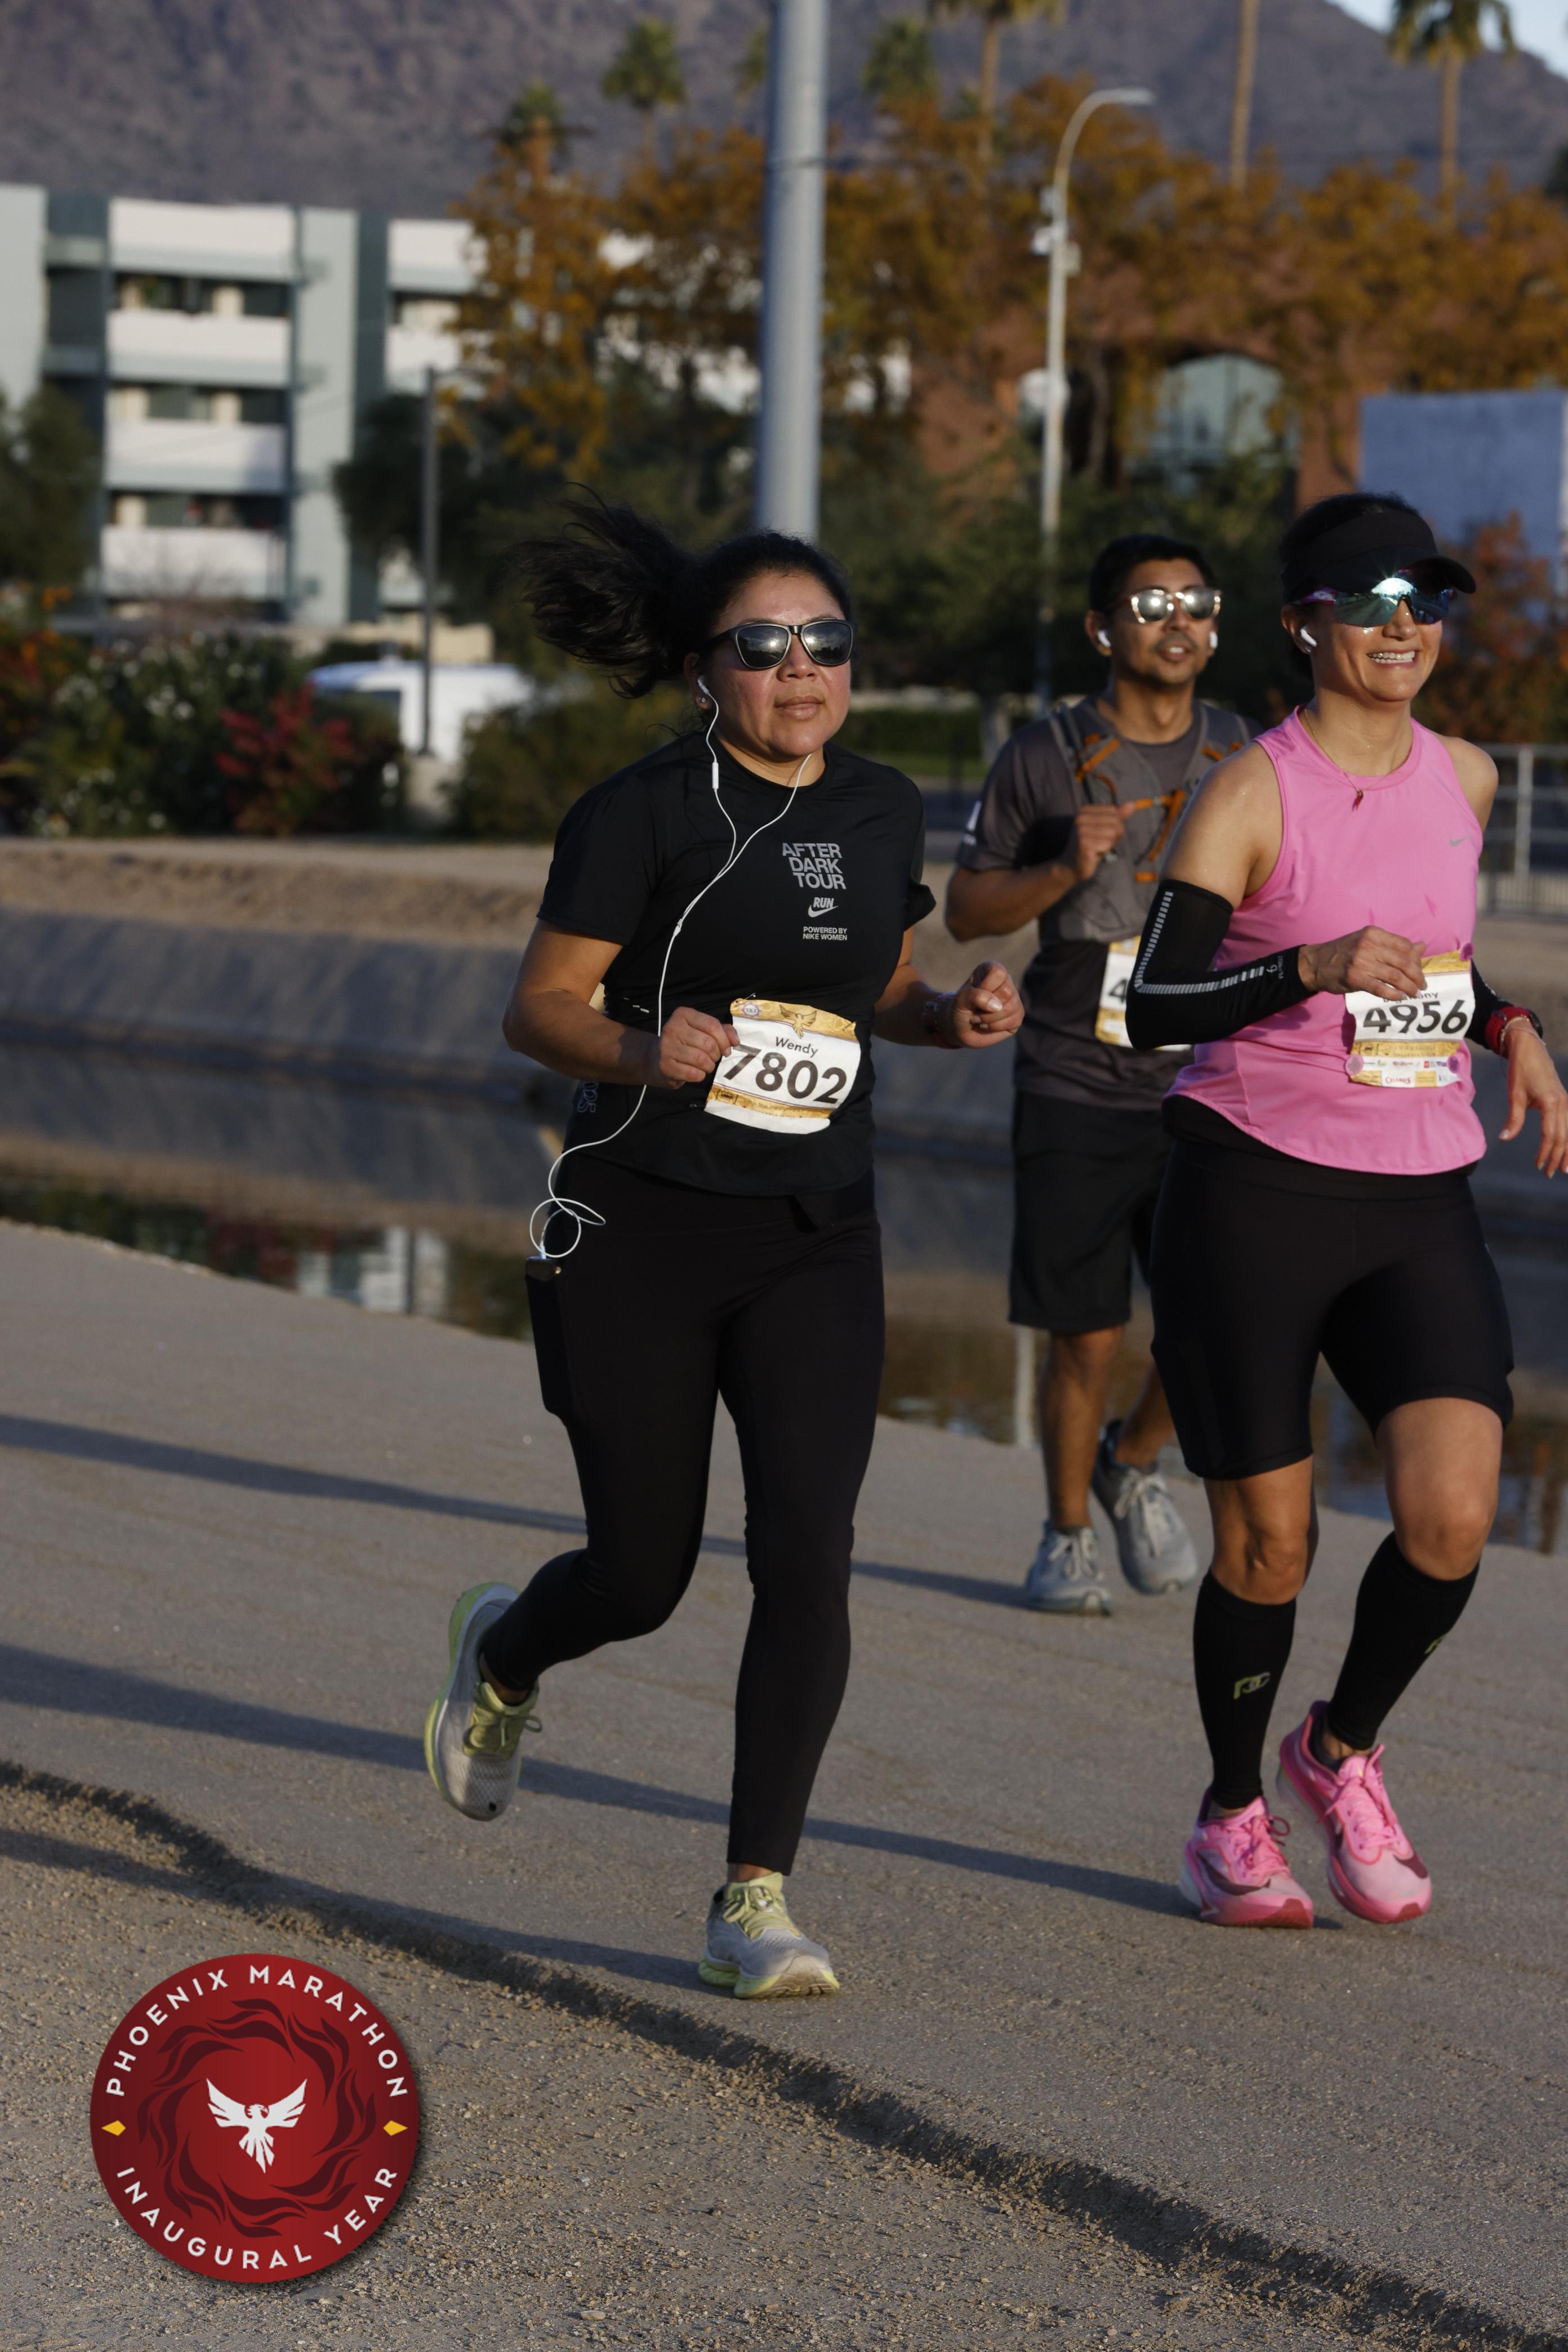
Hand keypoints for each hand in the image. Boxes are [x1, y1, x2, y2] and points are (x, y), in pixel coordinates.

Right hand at [639, 1005, 737, 1089]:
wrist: (657, 1058)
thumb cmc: (685, 1042)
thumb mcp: (702, 1030)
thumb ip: (722, 1031)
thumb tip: (735, 1040)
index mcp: (683, 1014)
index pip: (712, 1025)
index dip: (724, 1040)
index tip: (726, 1049)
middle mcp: (672, 1028)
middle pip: (708, 1043)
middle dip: (716, 1055)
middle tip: (713, 1058)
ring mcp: (666, 1047)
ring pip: (701, 1059)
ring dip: (709, 1066)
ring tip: (706, 1066)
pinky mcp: (665, 1065)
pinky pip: (693, 1073)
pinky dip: (700, 1076)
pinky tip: (696, 1073)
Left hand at [947, 960, 1023, 1049]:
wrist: (959, 1027)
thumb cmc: (960, 1008)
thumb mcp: (960, 1000)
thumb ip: (975, 996)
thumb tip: (996, 1006)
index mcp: (993, 971)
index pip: (998, 973)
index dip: (985, 986)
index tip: (974, 992)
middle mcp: (1007, 983)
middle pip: (1006, 992)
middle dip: (985, 1006)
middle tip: (974, 1009)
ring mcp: (1014, 1000)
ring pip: (1010, 1008)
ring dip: (988, 1018)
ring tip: (978, 1018)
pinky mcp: (1017, 1016)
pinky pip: (1013, 1021)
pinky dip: (994, 1027)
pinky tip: (987, 1024)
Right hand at [1065, 805, 1126, 883]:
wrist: (1071, 866)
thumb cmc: (1091, 846)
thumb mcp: (1104, 828)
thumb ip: (1118, 816)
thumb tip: (1132, 804)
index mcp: (1085, 810)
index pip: (1114, 811)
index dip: (1114, 825)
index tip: (1101, 834)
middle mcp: (1081, 817)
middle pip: (1115, 822)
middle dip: (1113, 836)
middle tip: (1099, 844)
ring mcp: (1081, 830)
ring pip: (1113, 834)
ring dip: (1108, 845)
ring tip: (1096, 849)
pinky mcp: (1083, 843)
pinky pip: (1107, 845)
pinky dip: (1103, 852)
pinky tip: (1093, 854)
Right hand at [1298, 926, 1427, 999]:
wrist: (1316, 963)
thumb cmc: (1345, 952)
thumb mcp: (1369, 941)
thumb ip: (1395, 945)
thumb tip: (1422, 946)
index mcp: (1374, 933)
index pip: (1405, 946)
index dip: (1417, 960)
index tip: (1419, 970)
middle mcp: (1368, 945)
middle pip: (1403, 961)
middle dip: (1417, 976)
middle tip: (1422, 985)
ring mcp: (1361, 962)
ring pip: (1395, 976)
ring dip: (1409, 987)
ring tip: (1414, 993)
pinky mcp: (1354, 978)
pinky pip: (1380, 988)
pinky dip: (1393, 994)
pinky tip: (1399, 997)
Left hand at [1499, 1026, 1567, 1175]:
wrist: (1530, 1048)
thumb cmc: (1521, 1069)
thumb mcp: (1514, 1094)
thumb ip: (1514, 1118)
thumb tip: (1505, 1138)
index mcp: (1551, 1103)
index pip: (1550, 1135)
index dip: (1545, 1152)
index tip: (1539, 1166)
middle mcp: (1563, 1103)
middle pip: (1564, 1137)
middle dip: (1559, 1157)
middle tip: (1551, 1174)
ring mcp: (1566, 1101)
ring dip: (1567, 1150)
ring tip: (1565, 1168)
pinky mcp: (1565, 1100)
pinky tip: (1567, 1148)